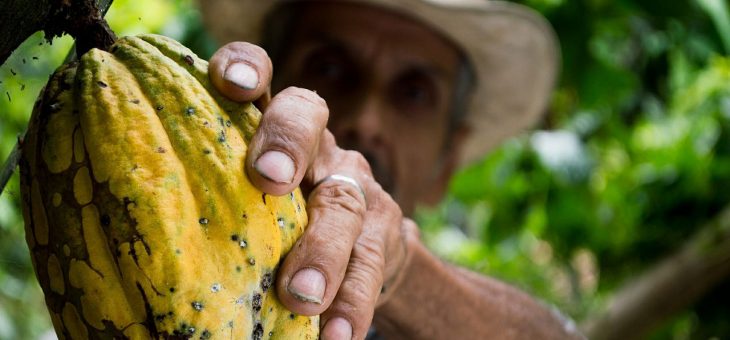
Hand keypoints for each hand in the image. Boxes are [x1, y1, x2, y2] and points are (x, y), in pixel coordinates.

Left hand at [210, 42, 416, 339]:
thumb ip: (210, 195)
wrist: (363, 249)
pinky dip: (351, 302)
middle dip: (287, 142)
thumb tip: (127, 242)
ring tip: (301, 296)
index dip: (247, 67)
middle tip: (267, 179)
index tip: (228, 83)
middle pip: (308, 118)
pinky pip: (371, 264)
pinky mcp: (384, 233)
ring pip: (343, 204)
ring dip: (322, 250)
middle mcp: (317, 145)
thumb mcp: (244, 197)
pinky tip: (334, 334)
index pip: (262, 77)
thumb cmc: (278, 222)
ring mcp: (354, 186)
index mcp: (271, 127)